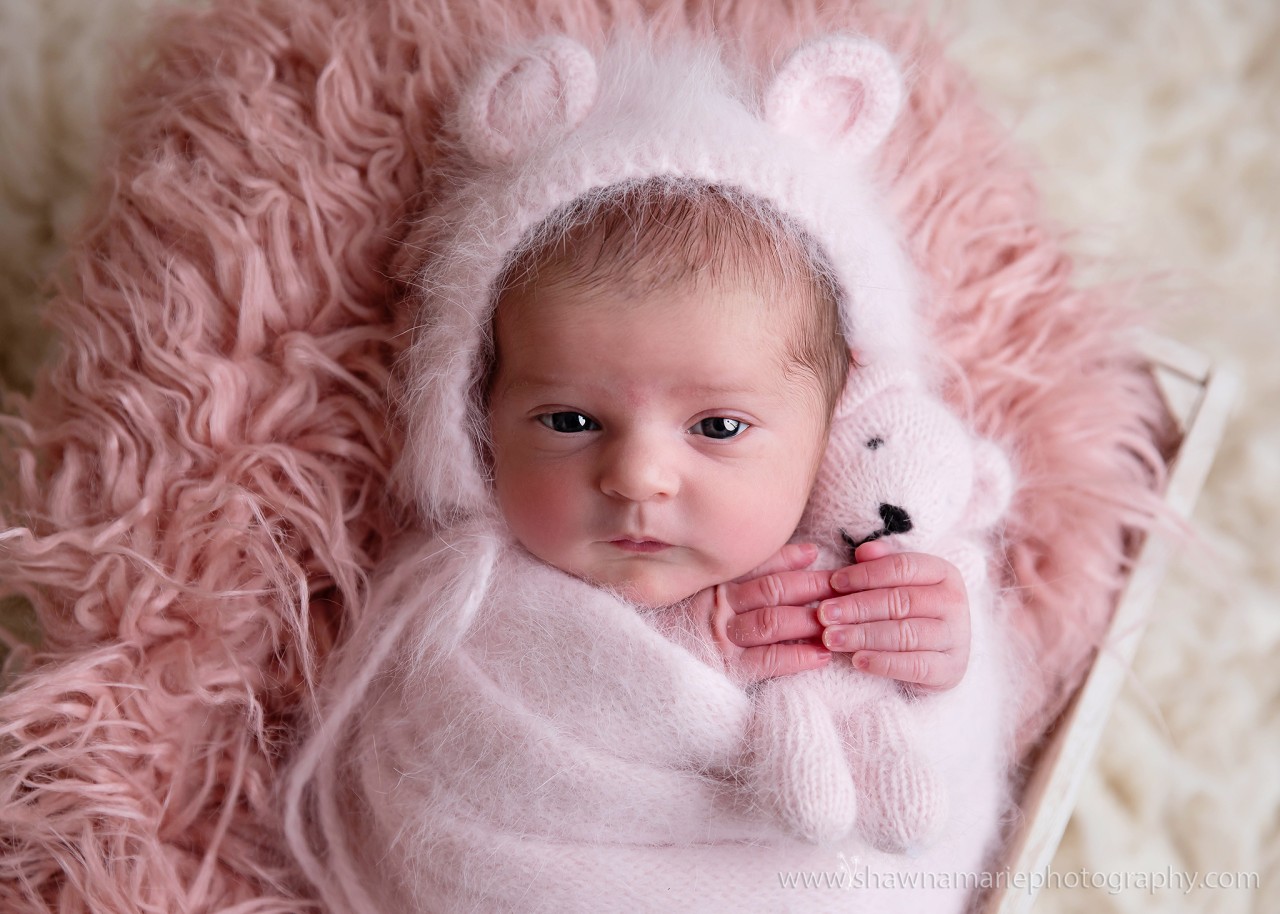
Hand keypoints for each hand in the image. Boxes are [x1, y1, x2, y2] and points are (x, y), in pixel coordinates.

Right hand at [685, 543, 836, 684]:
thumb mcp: (699, 592)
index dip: (792, 560)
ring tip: (841, 619)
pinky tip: (822, 656)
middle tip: (846, 586)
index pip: (760, 565)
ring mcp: (723, 638)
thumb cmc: (676, 626)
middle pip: (775, 590)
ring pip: (775, 621)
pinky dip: (797, 657)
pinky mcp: (727, 670)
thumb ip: (739, 575)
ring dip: (811, 619)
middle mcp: (719, 605)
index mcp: (715, 582)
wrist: (645, 665)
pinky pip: (767, 660)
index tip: (819, 555)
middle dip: (814, 587)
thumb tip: (800, 553)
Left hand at [816, 540, 970, 691]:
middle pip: (900, 601)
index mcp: (943, 572)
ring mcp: (956, 637)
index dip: (865, 574)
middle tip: (823, 614)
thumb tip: (862, 551)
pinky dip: (883, 663)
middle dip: (856, 607)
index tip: (834, 583)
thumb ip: (880, 564)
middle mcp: (954, 602)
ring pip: (904, 634)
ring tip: (831, 638)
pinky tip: (857, 660)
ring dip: (863, 635)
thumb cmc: (909, 611)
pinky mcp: (951, 669)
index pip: (901, 567)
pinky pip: (915, 666)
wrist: (937, 655)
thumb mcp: (897, 583)